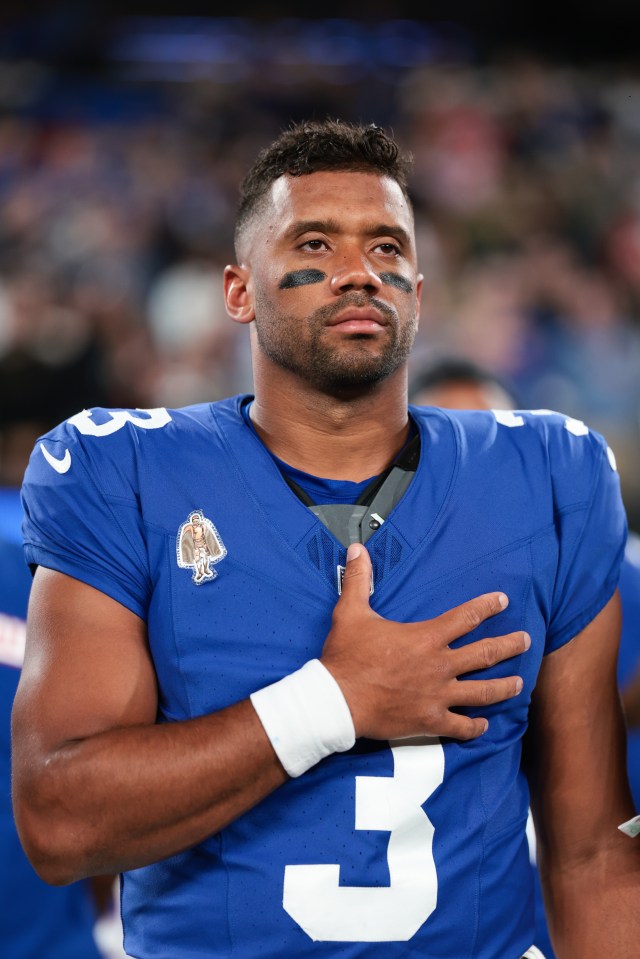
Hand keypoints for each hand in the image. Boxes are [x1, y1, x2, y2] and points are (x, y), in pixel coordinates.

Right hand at [320, 543, 528, 740]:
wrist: (337, 701)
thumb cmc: (346, 656)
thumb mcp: (351, 612)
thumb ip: (358, 580)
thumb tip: (357, 550)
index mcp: (426, 637)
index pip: (467, 617)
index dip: (488, 606)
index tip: (502, 600)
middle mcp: (439, 666)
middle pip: (486, 654)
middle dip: (510, 645)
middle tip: (526, 641)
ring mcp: (438, 695)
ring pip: (482, 691)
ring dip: (504, 686)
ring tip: (519, 683)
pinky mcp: (430, 721)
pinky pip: (461, 726)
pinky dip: (475, 726)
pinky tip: (483, 724)